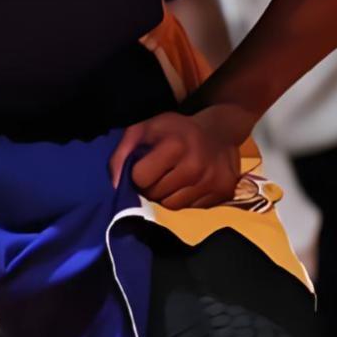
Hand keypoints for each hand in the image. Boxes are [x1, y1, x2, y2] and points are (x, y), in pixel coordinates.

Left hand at [109, 106, 243, 208]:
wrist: (219, 133)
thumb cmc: (175, 130)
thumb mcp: (145, 129)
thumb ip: (123, 152)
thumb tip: (114, 185)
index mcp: (175, 146)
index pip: (140, 178)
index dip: (138, 172)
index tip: (144, 164)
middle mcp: (195, 167)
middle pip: (155, 195)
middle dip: (150, 186)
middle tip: (157, 172)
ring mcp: (211, 183)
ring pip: (172, 206)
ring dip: (165, 195)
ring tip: (171, 178)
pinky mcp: (223, 195)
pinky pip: (190, 208)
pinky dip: (184, 199)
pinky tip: (187, 183)